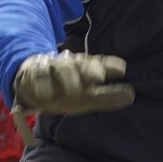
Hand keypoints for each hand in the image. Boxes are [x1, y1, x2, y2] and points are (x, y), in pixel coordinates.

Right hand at [14, 52, 134, 114]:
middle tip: (97, 78)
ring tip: (72, 93)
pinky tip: (46, 95)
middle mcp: (70, 66)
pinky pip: (38, 76)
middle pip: (81, 64)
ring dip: (67, 80)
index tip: (121, 70)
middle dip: (89, 70)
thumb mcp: (86, 97)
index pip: (98, 65)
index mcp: (85, 69)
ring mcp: (52, 67)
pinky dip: (42, 85)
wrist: (31, 84)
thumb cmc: (65, 91)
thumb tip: (131, 96)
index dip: (109, 66)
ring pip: (61, 67)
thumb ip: (106, 96)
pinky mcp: (33, 73)